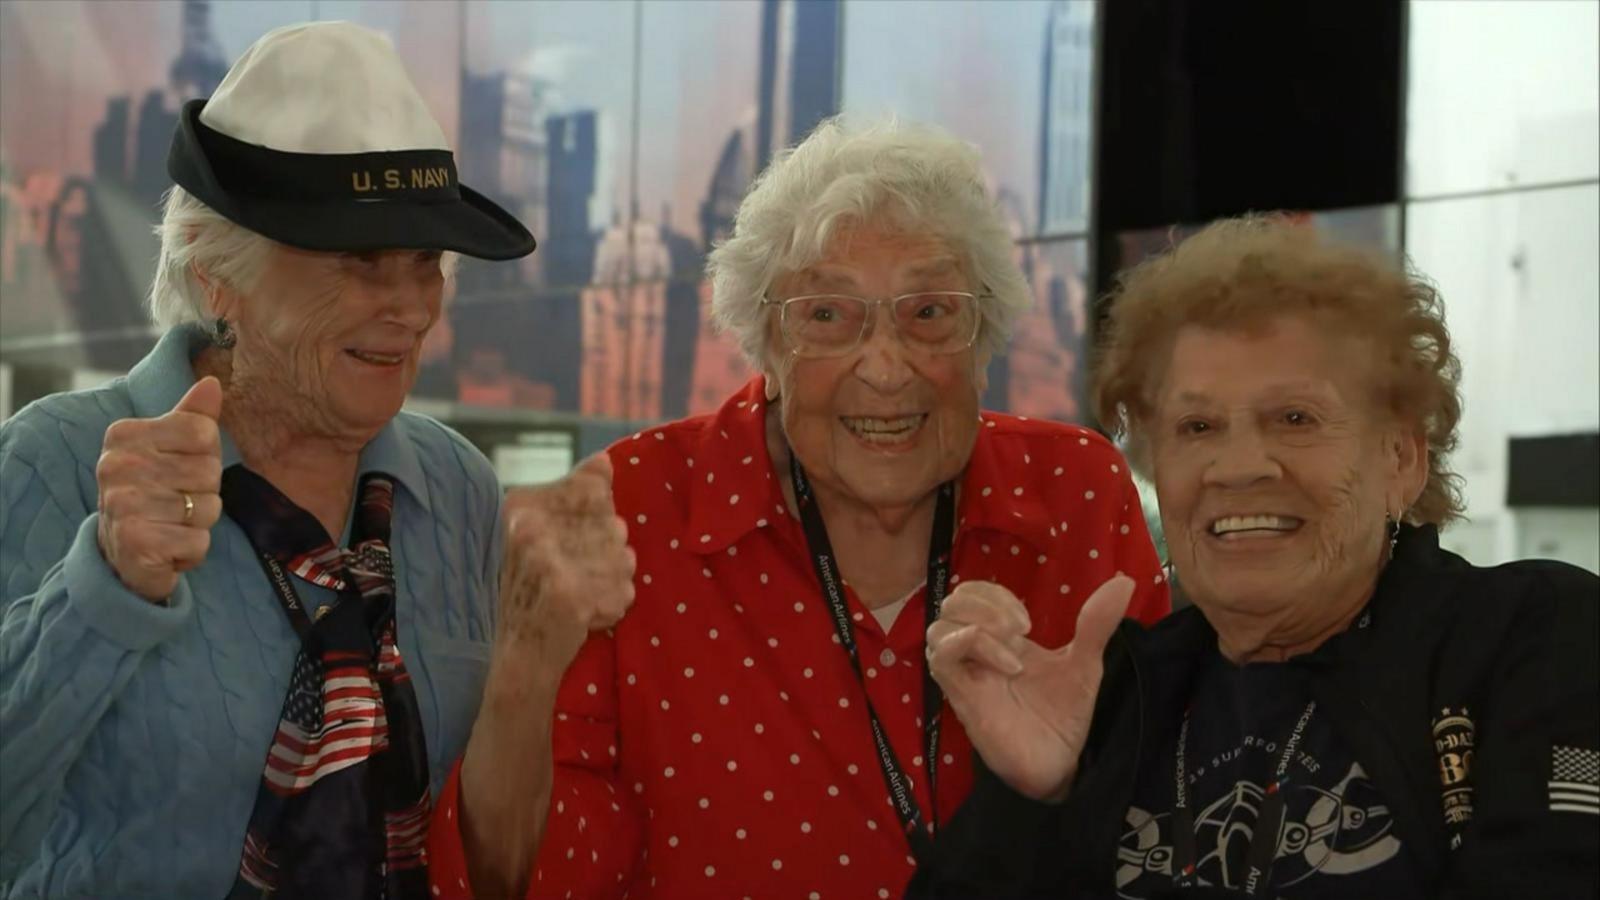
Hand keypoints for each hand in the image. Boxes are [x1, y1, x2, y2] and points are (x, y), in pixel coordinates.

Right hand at [95, 377, 224, 602]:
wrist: (120, 555)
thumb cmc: (153, 493)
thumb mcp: (169, 449)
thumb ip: (191, 418)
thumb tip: (211, 383)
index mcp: (125, 435)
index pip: (202, 431)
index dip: (205, 456)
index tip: (180, 469)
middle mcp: (118, 465)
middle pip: (209, 471)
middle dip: (204, 493)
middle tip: (176, 502)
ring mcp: (124, 504)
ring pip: (208, 508)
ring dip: (199, 523)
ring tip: (172, 524)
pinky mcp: (136, 542)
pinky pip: (199, 541)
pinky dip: (192, 550)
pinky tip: (168, 548)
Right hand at [493, 453, 635, 682]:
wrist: (519, 656)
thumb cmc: (533, 591)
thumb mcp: (540, 533)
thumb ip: (573, 494)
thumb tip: (605, 460)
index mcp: (521, 506)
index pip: (594, 488)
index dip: (600, 521)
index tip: (579, 546)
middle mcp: (530, 526)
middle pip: (614, 526)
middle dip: (609, 555)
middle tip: (578, 579)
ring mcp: (548, 561)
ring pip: (624, 558)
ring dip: (613, 580)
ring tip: (582, 597)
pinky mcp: (569, 595)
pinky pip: (623, 590)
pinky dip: (613, 605)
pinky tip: (586, 615)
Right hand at [926, 573, 1133, 800]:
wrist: (1062, 765)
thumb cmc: (1064, 716)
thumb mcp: (1084, 663)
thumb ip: (1097, 623)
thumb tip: (1124, 581)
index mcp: (1001, 640)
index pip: (973, 594)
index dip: (995, 594)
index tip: (1028, 622)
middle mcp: (977, 653)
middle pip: (952, 602)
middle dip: (985, 604)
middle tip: (1019, 629)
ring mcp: (966, 674)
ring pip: (938, 628)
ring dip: (978, 626)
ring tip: (1014, 651)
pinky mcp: (961, 696)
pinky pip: (942, 658)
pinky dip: (967, 645)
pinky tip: (1006, 664)